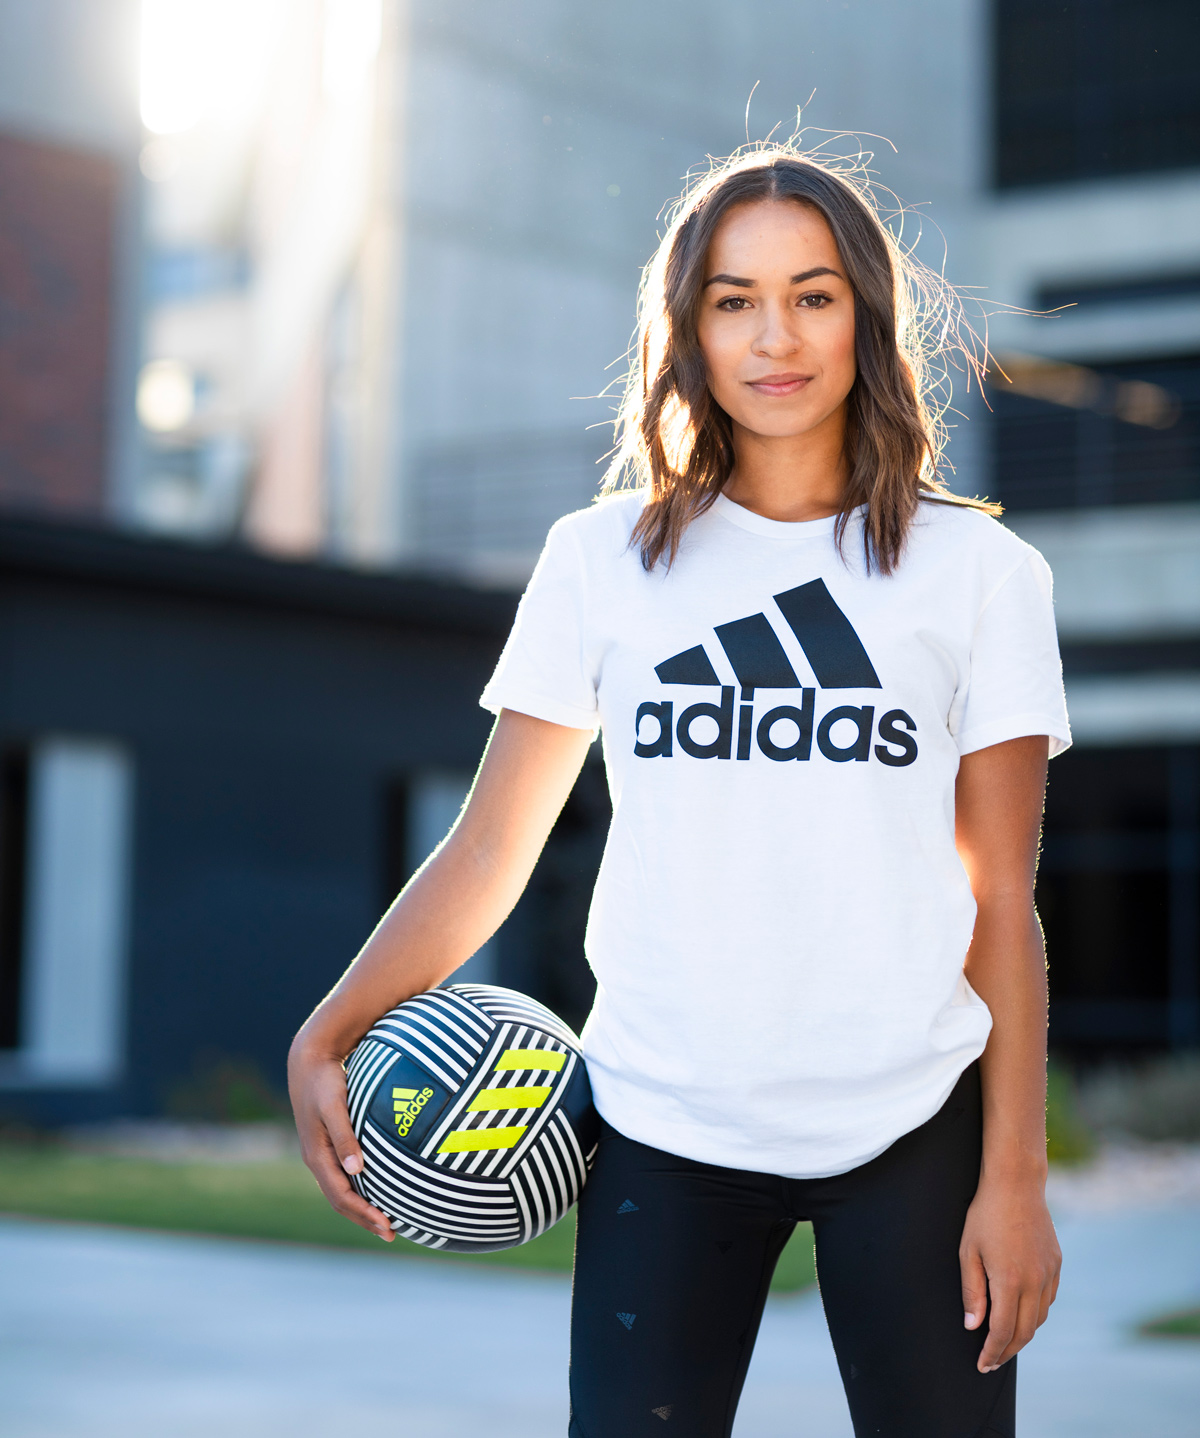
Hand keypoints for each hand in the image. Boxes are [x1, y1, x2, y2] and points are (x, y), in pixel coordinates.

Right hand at [288, 1041, 394, 1240]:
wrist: (309, 1061)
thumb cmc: (324, 1081)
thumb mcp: (334, 1106)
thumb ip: (345, 1136)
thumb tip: (357, 1171)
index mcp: (317, 1157)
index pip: (341, 1197)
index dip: (363, 1214)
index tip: (387, 1225)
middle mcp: (318, 1160)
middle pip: (341, 1201)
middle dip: (364, 1219)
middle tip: (391, 1233)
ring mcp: (323, 1154)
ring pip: (343, 1190)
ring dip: (363, 1207)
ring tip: (387, 1219)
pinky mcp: (330, 1144)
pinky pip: (345, 1175)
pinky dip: (361, 1188)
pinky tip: (379, 1187)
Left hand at [960, 1173, 1059, 1371]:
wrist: (1016, 1184)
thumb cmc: (985, 1214)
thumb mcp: (968, 1251)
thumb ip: (972, 1292)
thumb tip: (973, 1326)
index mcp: (1010, 1281)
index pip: (1003, 1331)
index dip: (992, 1352)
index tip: (982, 1364)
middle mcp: (1035, 1282)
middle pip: (1024, 1332)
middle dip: (1007, 1351)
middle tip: (991, 1362)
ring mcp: (1050, 1273)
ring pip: (1039, 1318)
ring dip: (1022, 1334)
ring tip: (1004, 1341)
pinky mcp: (1057, 1264)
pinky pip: (1048, 1300)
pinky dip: (1035, 1314)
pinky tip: (1021, 1313)